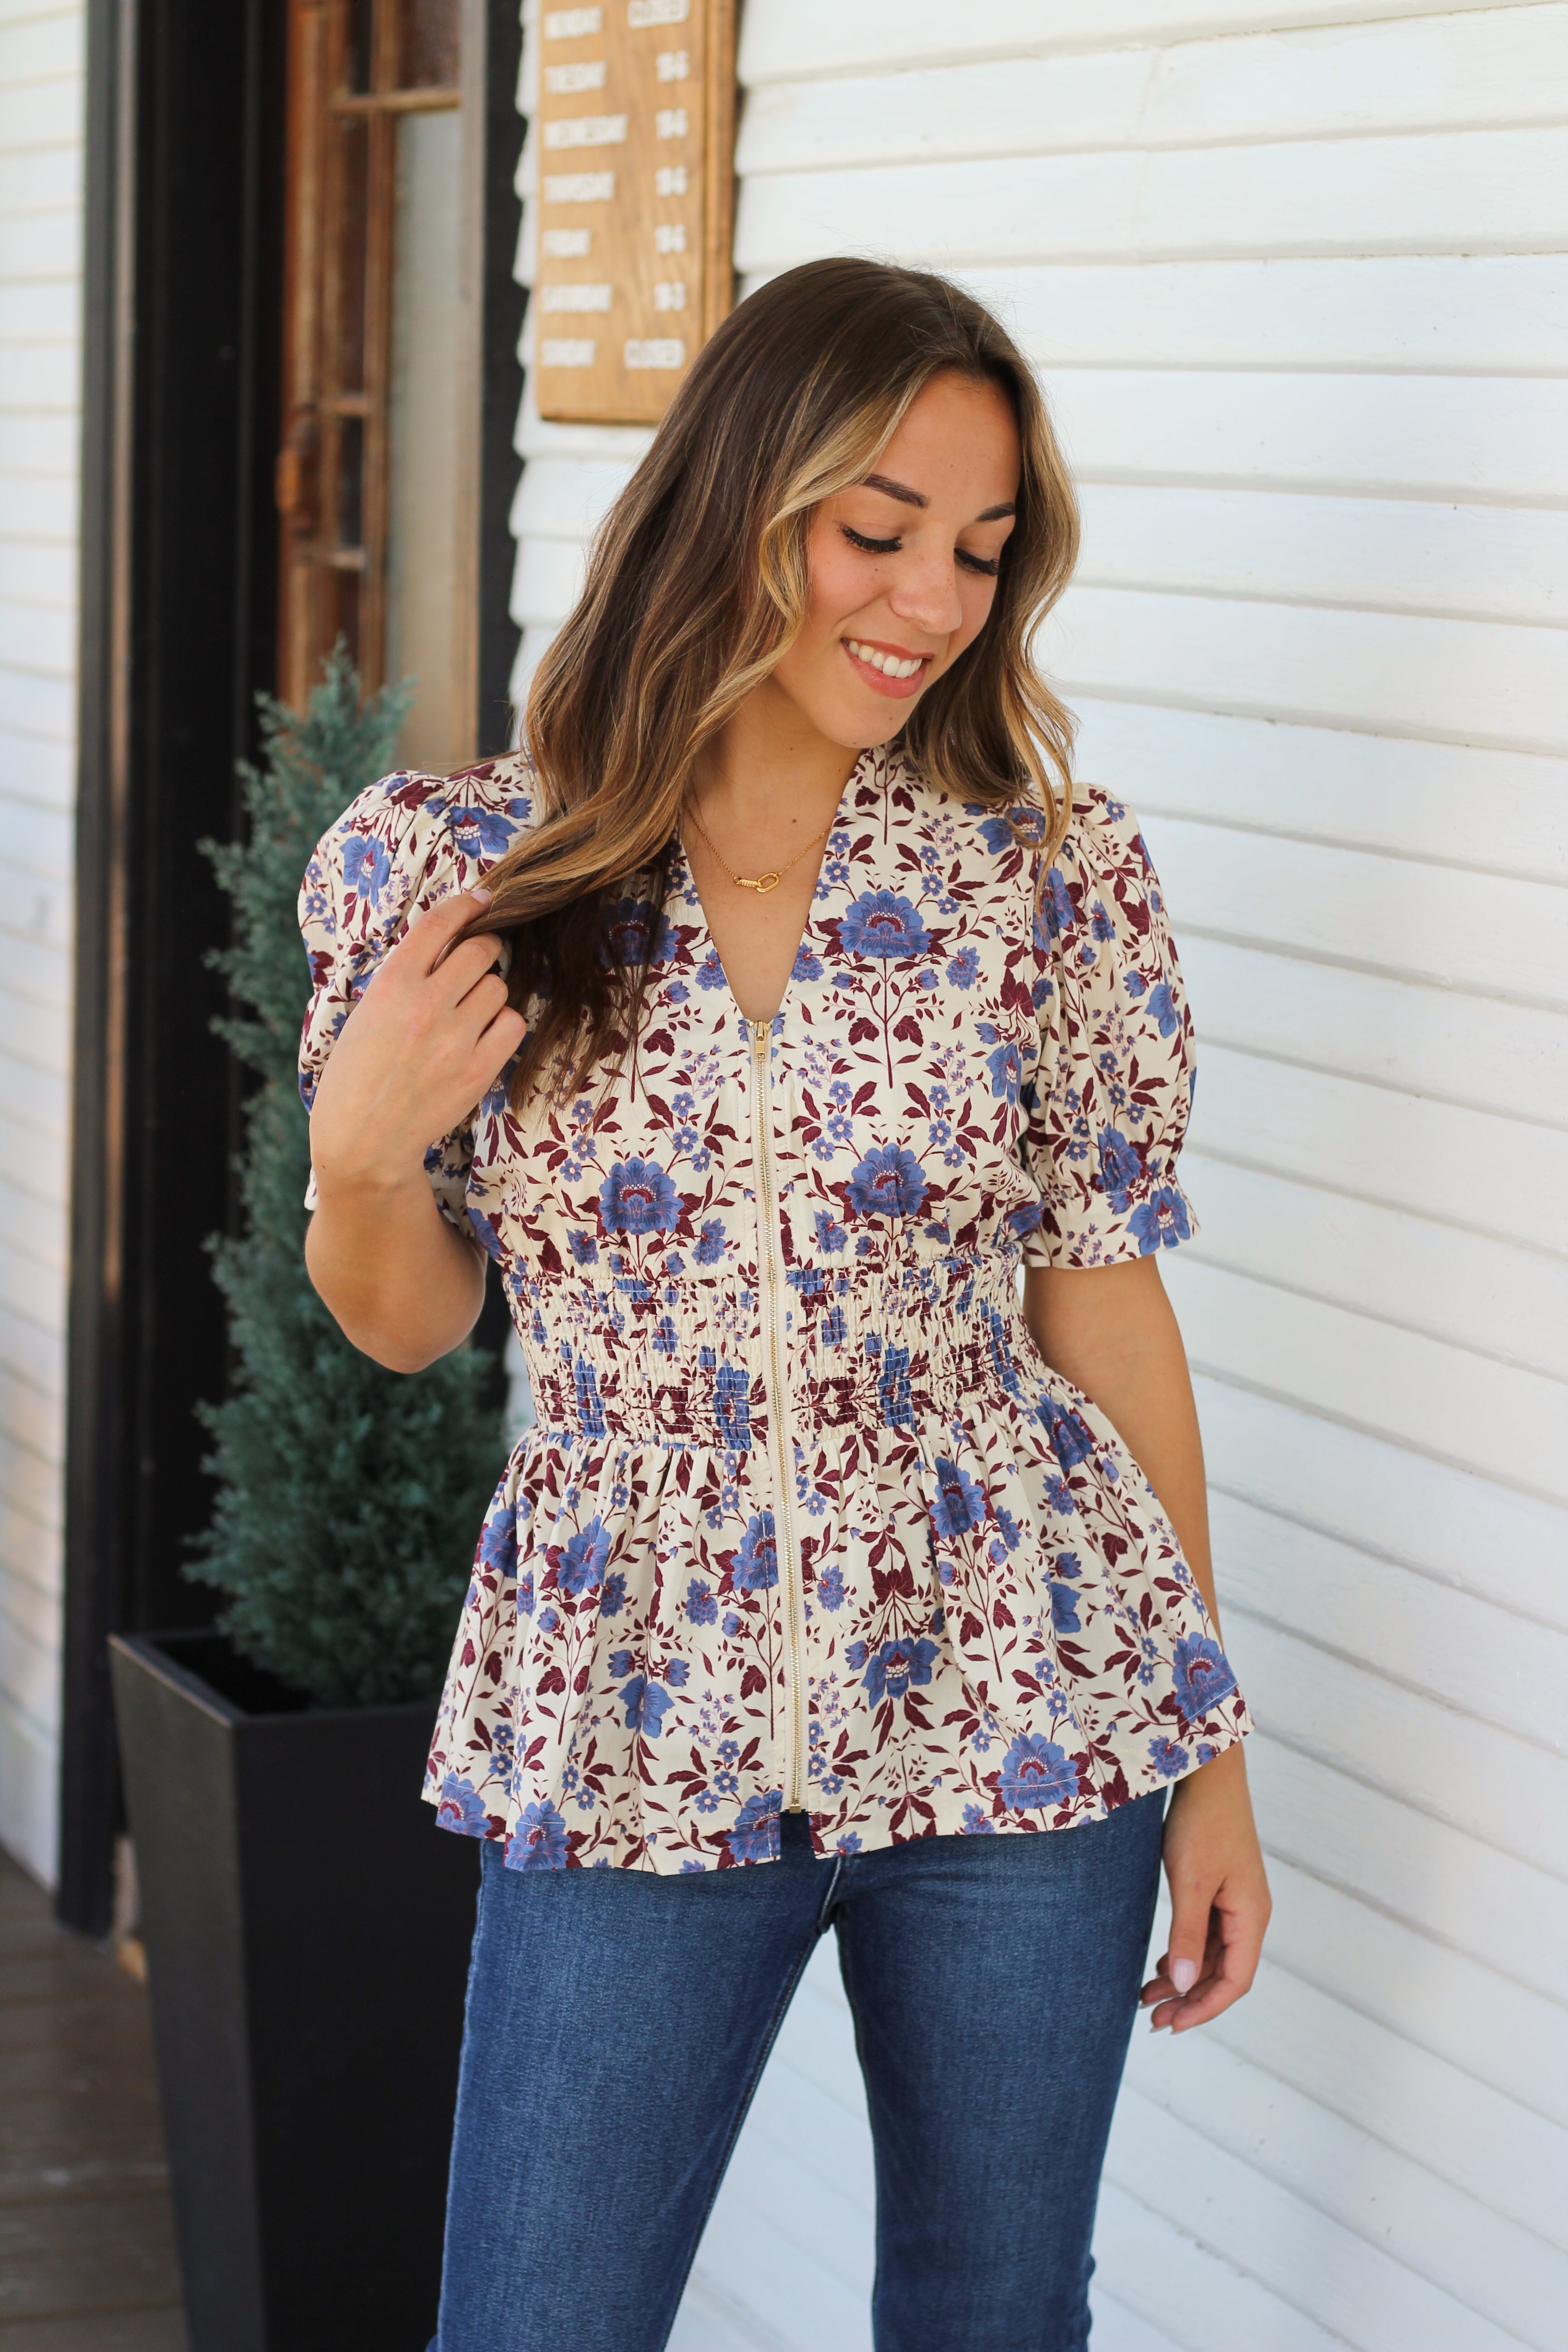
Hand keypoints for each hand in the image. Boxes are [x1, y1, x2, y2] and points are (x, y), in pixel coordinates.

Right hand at [308, 889, 524, 1200]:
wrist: (363, 1138)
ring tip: (467, 1015)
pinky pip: (515, 1023)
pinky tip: (483, 1037)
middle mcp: (426, 1004)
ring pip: (499, 987)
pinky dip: (504, 1025)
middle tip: (475, 965)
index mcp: (391, 984)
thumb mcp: (368, 1012)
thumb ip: (406, 976)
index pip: (439, 923)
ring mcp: (456, 1038)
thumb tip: (450, 942)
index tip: (482, 899)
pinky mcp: (479, 1068)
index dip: (466, 904)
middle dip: (483, 951)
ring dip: (490, 994)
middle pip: (481, 950)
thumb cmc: (359, 1072)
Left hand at [1140, 1743, 1269, 2033]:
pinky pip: (1206, 1935)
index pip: (1235, 1981)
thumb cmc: (1202, 1822)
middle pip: (1224, 1973)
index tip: (1171, 2025)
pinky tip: (1161, 1966)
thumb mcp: (1190, 1882)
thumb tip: (1185, 1987)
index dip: (1205, 2008)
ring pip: (1212, 1956)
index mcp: (1251, 1916)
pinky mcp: (1220, 1888)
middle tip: (1151, 2020)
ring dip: (1184, 1979)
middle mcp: (1249, 1914)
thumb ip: (1188, 1935)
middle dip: (1190, 2000)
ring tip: (1147, 1999)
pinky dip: (1185, 1954)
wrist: (1207, 1773)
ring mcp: (1235, 1901)